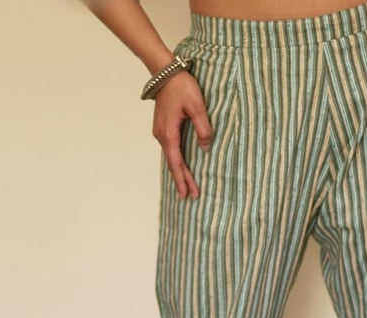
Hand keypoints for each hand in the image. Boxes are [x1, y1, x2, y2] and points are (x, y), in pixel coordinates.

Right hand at [152, 71, 212, 199]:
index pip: (177, 163)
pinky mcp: (164, 128)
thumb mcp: (197, 107)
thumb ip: (203, 128)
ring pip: (172, 158)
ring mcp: (161, 132)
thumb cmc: (181, 87)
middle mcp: (161, 136)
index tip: (188, 193)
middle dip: (182, 181)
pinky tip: (181, 167)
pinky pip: (171, 150)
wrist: (165, 72)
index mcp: (169, 133)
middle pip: (173, 164)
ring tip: (187, 187)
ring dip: (179, 172)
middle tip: (190, 197)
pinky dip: (177, 161)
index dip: (183, 179)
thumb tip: (205, 147)